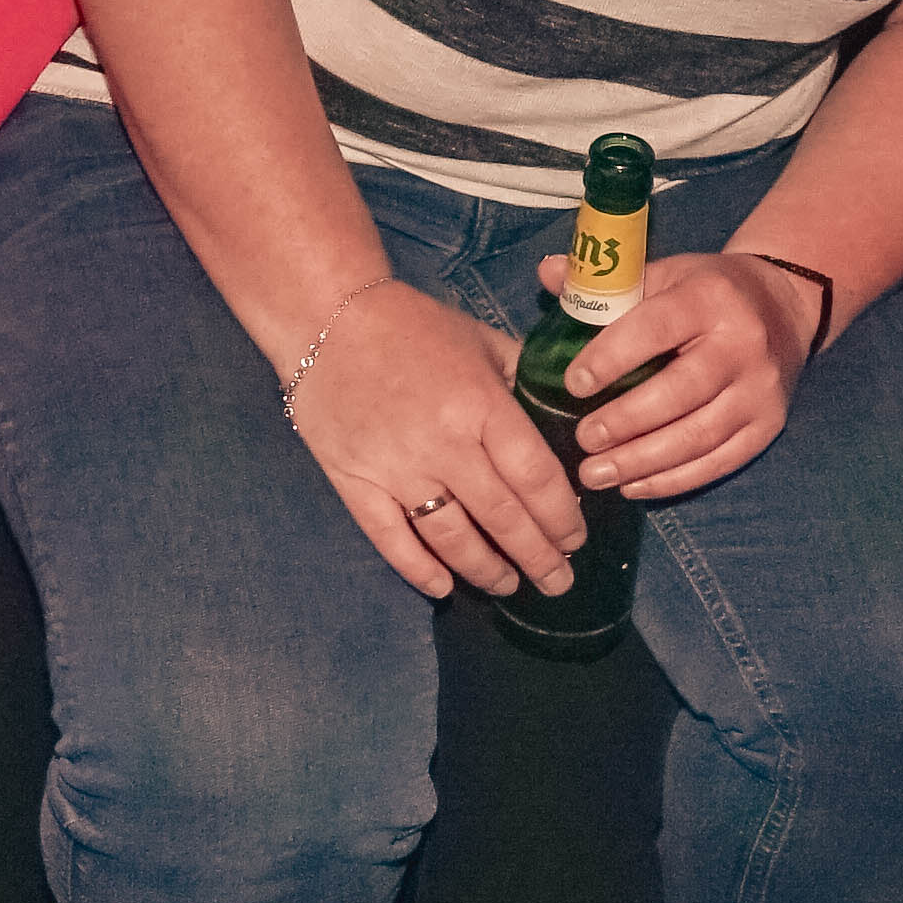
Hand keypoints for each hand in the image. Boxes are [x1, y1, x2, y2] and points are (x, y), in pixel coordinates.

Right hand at [286, 280, 587, 601]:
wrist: (327, 316)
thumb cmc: (413, 326)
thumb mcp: (482, 340)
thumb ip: (524, 379)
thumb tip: (565, 415)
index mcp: (482, 406)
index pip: (535, 478)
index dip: (561, 517)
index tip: (575, 539)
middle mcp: (444, 445)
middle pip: (503, 518)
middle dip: (538, 557)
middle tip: (558, 582)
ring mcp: (395, 469)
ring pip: (452, 539)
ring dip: (487, 570)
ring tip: (510, 585)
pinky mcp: (354, 482)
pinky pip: (390, 539)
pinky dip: (419, 569)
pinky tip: (443, 587)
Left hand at [555, 250, 824, 503]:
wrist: (784, 307)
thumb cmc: (707, 291)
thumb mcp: (664, 272)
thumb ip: (606, 281)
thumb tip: (545, 272)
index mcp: (711, 298)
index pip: (656, 328)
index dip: (612, 358)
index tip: (573, 385)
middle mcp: (743, 344)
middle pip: (680, 392)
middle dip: (625, 422)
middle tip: (583, 440)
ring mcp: (761, 390)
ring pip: (699, 436)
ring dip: (642, 461)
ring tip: (596, 473)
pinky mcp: (768, 426)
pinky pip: (719, 462)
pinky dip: (673, 480)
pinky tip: (634, 485)